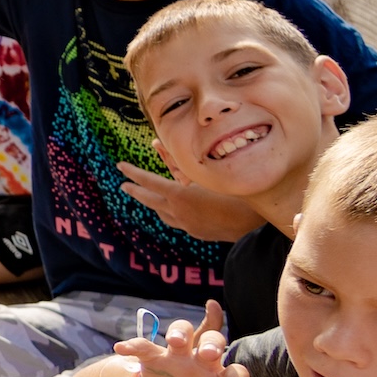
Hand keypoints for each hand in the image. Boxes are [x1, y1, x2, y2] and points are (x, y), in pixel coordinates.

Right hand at [117, 301, 244, 376]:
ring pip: (183, 332)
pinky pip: (145, 345)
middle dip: (212, 345)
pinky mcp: (155, 355)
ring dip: (179, 334)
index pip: (236, 372)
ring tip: (174, 342)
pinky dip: (134, 344)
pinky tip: (121, 348)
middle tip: (208, 354)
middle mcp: (203, 360)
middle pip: (213, 341)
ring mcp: (179, 355)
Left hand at [118, 164, 268, 241]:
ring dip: (154, 204)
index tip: (120, 166)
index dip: (133, 173)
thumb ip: (179, 159)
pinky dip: (172, 212)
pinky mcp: (199, 233)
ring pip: (163, 214)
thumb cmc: (235, 191)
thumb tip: (157, 143)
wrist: (256, 225)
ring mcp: (188, 225)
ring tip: (148, 198)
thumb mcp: (206, 172)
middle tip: (124, 185)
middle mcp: (179, 213)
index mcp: (179, 196)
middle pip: (150, 200)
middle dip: (136, 191)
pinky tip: (176, 211)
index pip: (149, 181)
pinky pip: (178, 221)